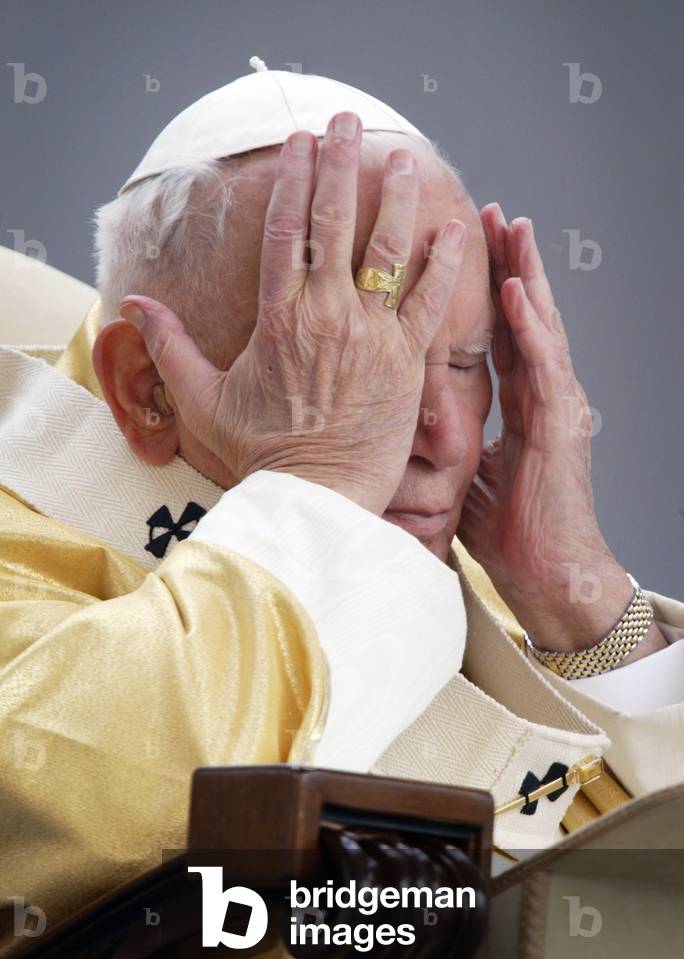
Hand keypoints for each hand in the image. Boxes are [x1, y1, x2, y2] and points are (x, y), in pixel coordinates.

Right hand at [120, 112, 466, 515]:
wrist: (315, 498)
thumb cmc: (260, 454)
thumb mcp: (202, 400)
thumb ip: (169, 347)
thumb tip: (130, 305)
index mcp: (278, 318)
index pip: (286, 230)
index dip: (294, 180)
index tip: (300, 143)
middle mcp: (326, 315)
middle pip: (334, 222)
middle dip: (341, 165)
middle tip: (347, 123)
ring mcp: (371, 336)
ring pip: (387, 251)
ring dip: (396, 200)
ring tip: (405, 160)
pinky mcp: (407, 363)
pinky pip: (430, 303)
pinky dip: (442, 264)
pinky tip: (453, 227)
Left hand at [458, 204, 664, 657]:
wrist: (548, 575)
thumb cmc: (511, 534)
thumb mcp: (468, 478)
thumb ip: (450, 446)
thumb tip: (409, 428)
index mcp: (521, 406)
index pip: (503, 336)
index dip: (485, 292)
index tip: (465, 248)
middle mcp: (542, 397)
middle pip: (524, 318)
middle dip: (507, 263)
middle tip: (490, 213)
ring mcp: (556, 407)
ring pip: (540, 327)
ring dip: (525, 275)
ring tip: (511, 227)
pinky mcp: (561, 426)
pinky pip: (544, 365)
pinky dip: (531, 326)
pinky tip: (516, 290)